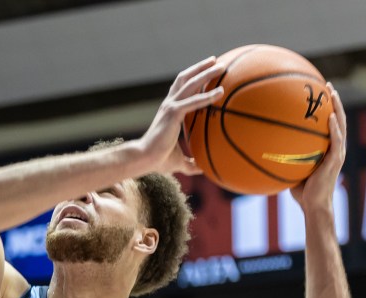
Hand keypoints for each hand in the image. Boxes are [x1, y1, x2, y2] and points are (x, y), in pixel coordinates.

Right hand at [139, 56, 225, 174]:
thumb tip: (203, 169)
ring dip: (206, 73)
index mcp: (169, 111)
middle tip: (216, 60)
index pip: (181, 88)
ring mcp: (170, 107)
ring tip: (221, 66)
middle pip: (185, 79)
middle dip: (200, 68)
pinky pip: (193, 102)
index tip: (206, 71)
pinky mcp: (173, 113)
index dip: (193, 78)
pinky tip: (221, 92)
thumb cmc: (158, 161)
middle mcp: (169, 104)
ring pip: (190, 84)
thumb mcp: (179, 161)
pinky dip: (207, 96)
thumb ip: (191, 163)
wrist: (144, 160)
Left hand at [291, 84, 345, 208]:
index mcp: (328, 149)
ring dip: (338, 108)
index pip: (330, 124)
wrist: (314, 205)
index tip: (320, 94)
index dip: (327, 109)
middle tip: (328, 85)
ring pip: (341, 125)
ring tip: (332, 93)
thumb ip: (285, 157)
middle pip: (338, 119)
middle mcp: (336, 148)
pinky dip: (334, 128)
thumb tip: (263, 148)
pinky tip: (330, 118)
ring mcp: (337, 153)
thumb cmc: (302, 191)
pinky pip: (336, 141)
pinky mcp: (335, 160)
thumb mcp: (292, 169)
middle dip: (334, 102)